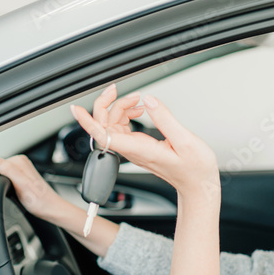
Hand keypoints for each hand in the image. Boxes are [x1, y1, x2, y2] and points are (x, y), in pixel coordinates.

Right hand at [0, 154, 66, 220]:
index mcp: (18, 161)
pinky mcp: (21, 176)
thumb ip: (8, 170)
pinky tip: (13, 193)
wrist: (51, 208)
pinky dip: (5, 186)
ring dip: (0, 184)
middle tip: (5, 193)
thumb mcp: (21, 185)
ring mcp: (21, 169)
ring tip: (10, 193)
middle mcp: (20, 162)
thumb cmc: (40, 200)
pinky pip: (6, 178)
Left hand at [69, 83, 219, 198]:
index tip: (76, 109)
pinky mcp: (139, 147)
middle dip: (108, 103)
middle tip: (119, 89)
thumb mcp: (185, 140)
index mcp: (139, 149)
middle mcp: (132, 150)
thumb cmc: (194, 169)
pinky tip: (139, 110)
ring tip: (137, 100)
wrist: (198, 185)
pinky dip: (126, 114)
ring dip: (120, 107)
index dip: (87, 121)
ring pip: (113, 124)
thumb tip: (149, 101)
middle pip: (105, 125)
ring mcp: (133, 149)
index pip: (103, 135)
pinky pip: (122, 128)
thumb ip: (165, 119)